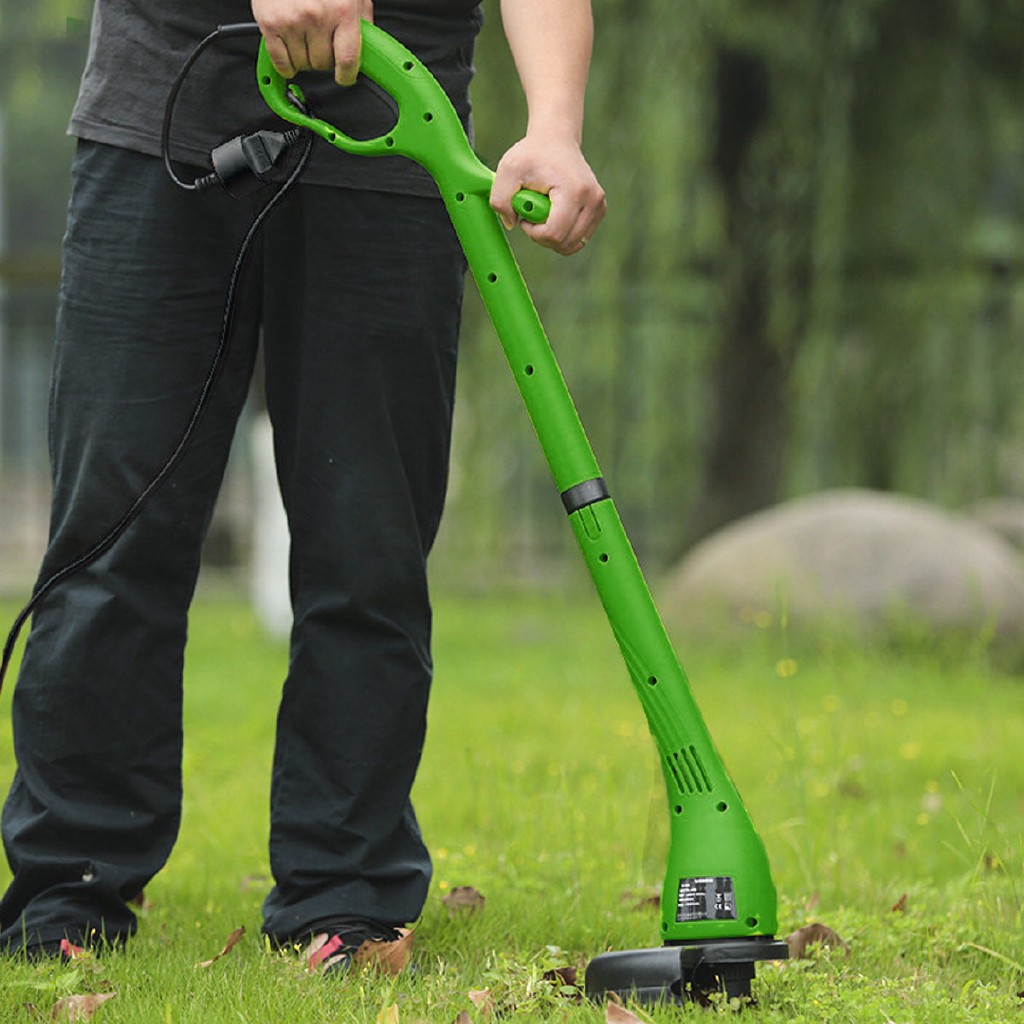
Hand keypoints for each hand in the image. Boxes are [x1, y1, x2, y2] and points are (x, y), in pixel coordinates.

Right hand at [252, 0, 372, 85]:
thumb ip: (360, 20)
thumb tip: (367, 47)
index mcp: (342, 10)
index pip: (348, 59)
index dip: (347, 75)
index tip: (345, 77)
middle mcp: (317, 16)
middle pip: (322, 64)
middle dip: (323, 59)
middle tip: (321, 44)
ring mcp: (292, 20)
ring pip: (302, 64)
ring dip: (304, 59)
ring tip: (304, 40)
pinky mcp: (270, 22)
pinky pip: (280, 61)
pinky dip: (286, 65)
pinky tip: (290, 55)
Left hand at [490, 133, 605, 256]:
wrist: (555, 139)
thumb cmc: (532, 154)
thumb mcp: (508, 170)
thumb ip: (500, 199)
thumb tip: (511, 224)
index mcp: (574, 191)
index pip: (554, 233)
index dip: (534, 233)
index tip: (524, 215)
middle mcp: (592, 200)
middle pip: (564, 242)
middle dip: (542, 236)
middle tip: (532, 213)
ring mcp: (599, 206)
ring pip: (573, 244)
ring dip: (552, 237)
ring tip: (543, 213)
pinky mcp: (599, 210)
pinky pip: (579, 239)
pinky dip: (563, 234)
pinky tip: (554, 215)